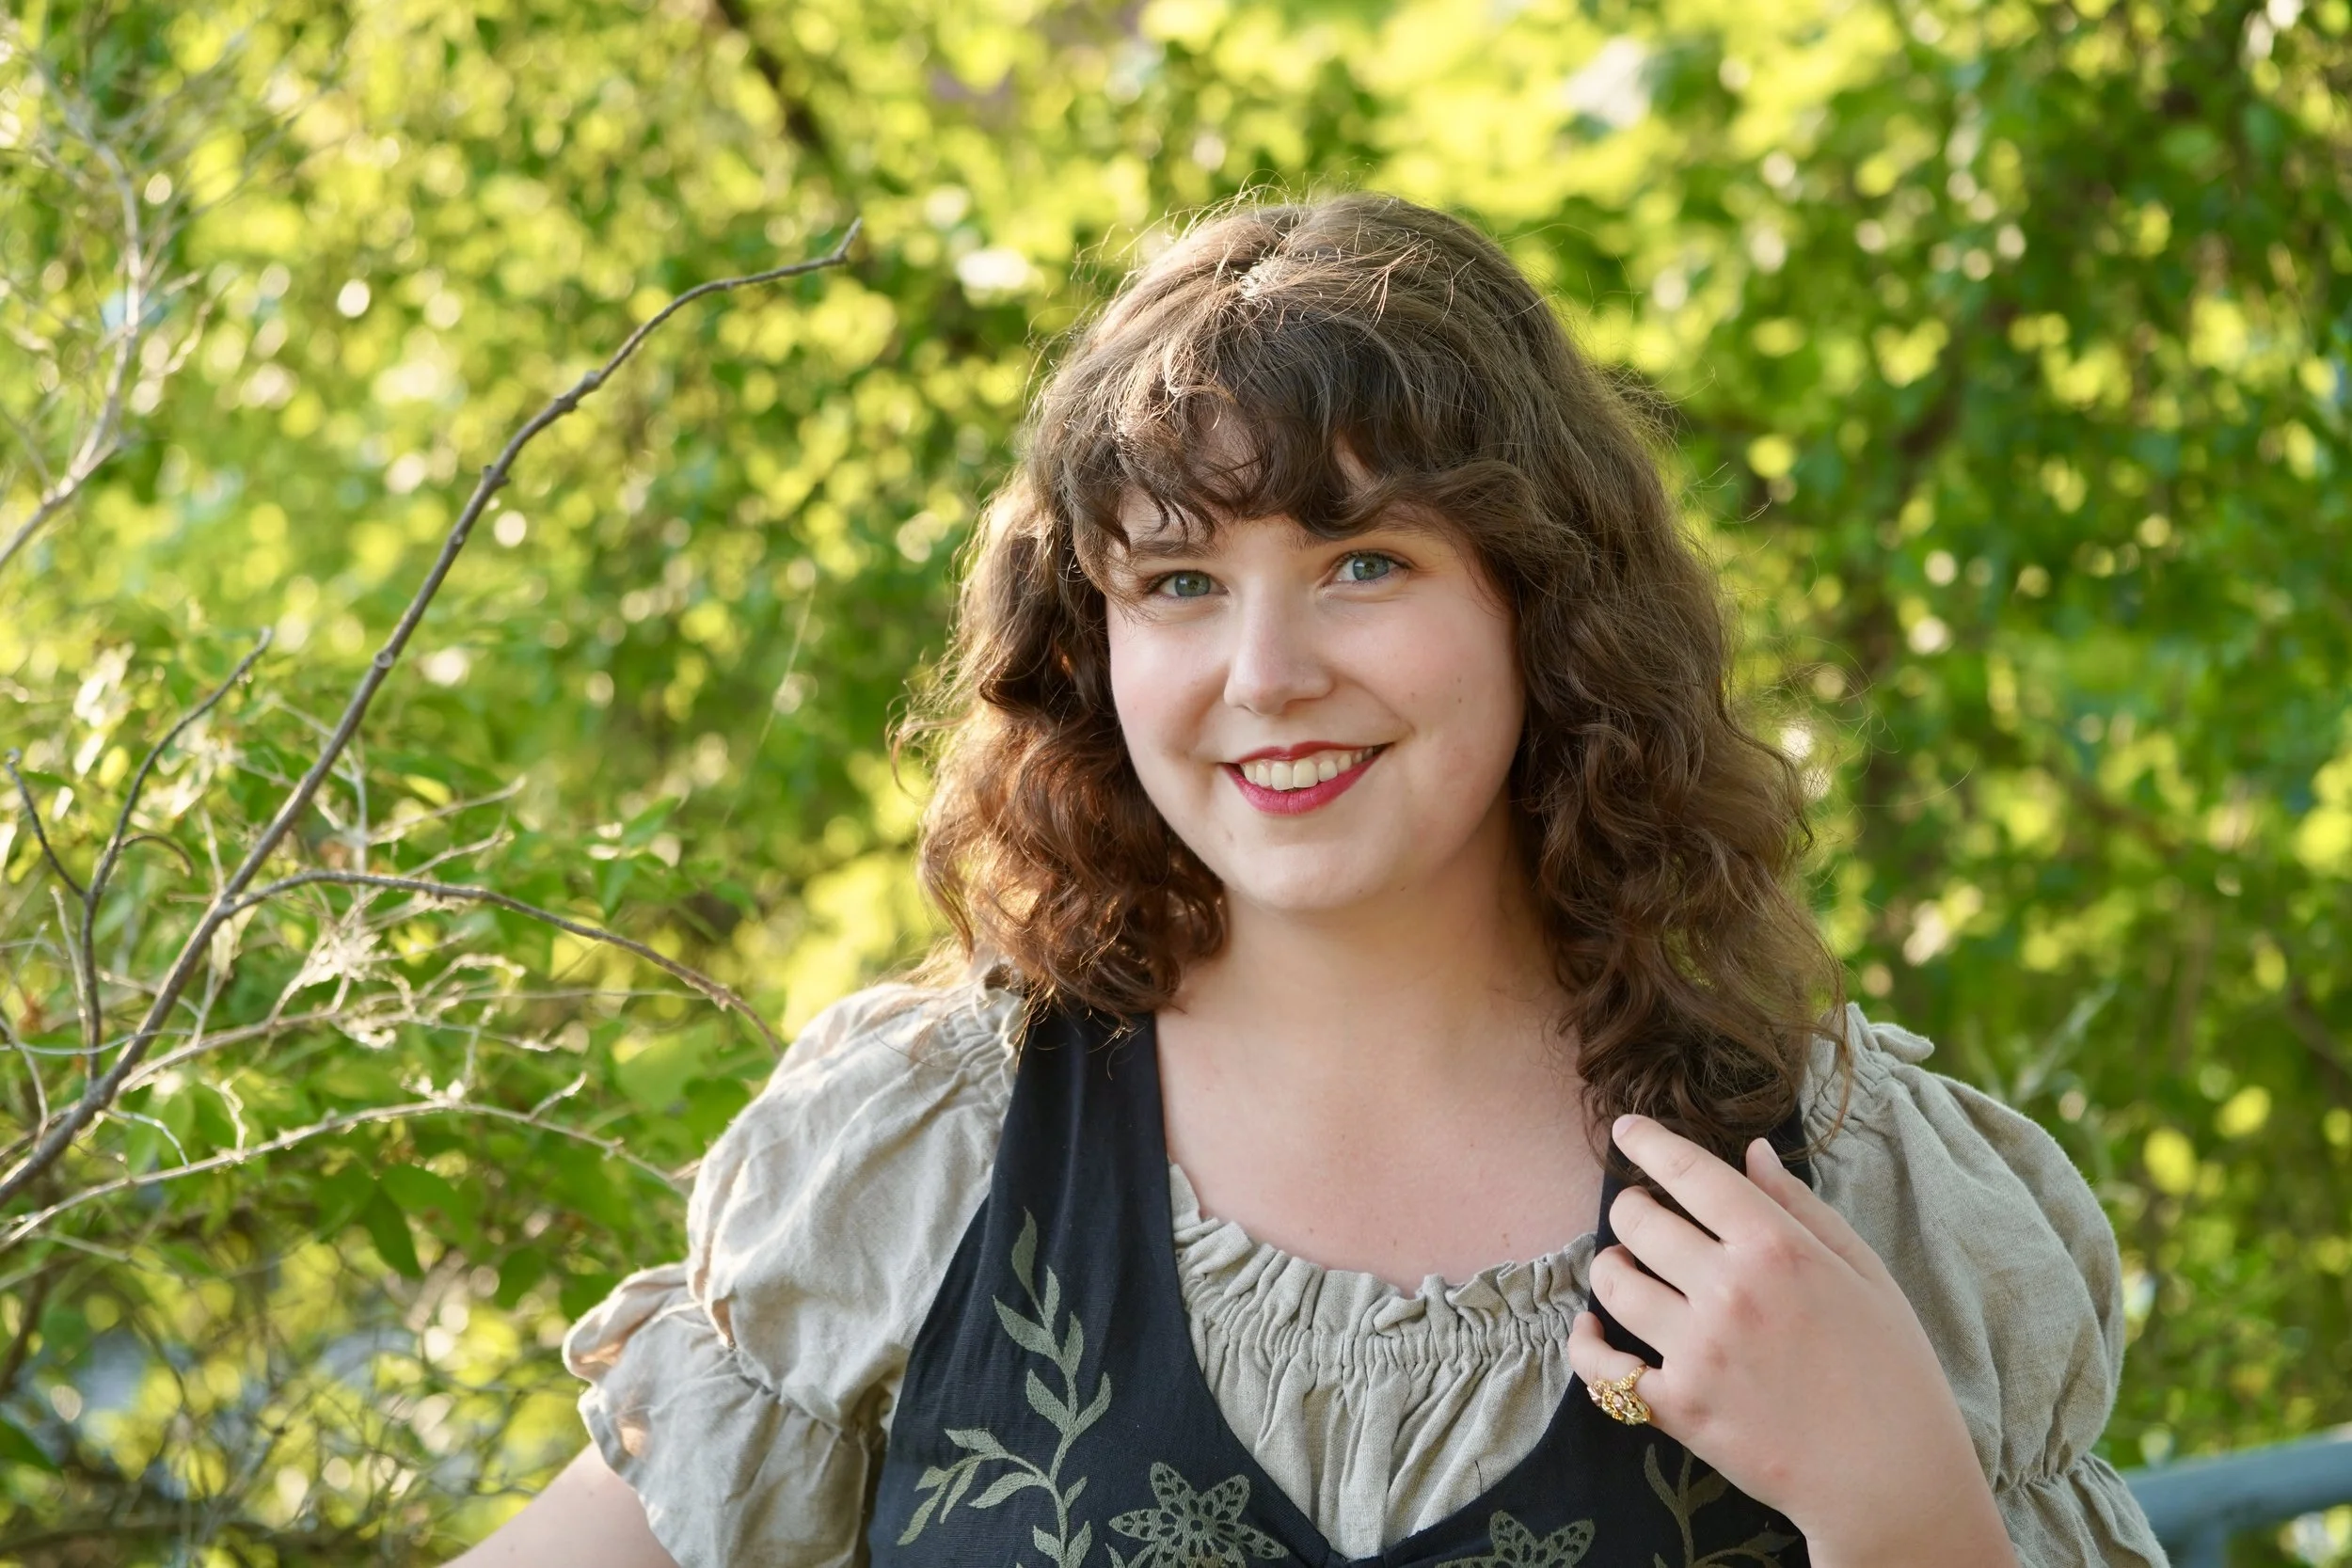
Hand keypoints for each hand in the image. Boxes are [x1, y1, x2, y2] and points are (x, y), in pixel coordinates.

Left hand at [1565, 1114, 2018, 1567]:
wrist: (1893, 1480)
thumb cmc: (1893, 1372)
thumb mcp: (1865, 1273)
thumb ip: (1801, 1207)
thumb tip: (1753, 1151)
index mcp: (1777, 1247)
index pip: (1690, 1174)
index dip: (1649, 1143)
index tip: (1626, 1129)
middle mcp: (1728, 1290)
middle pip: (1638, 1221)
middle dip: (1632, 1209)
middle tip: (1642, 1217)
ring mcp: (1697, 1350)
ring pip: (1613, 1282)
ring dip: (1611, 1267)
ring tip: (1627, 1269)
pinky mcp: (1678, 1407)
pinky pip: (1602, 1365)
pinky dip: (1587, 1344)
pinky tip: (1593, 1331)